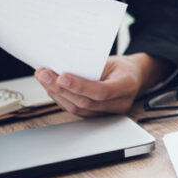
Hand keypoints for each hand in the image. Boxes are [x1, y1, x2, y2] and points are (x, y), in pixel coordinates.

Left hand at [34, 53, 170, 115]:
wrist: (134, 78)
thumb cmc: (122, 67)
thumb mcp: (112, 61)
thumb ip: (92, 67)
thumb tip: (64, 67)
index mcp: (127, 86)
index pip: (102, 91)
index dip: (80, 86)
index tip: (61, 77)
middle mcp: (119, 103)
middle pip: (86, 102)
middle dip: (61, 89)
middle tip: (43, 75)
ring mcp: (108, 113)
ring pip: (78, 109)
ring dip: (57, 94)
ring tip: (44, 79)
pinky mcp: (97, 116)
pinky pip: (76, 110)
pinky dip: (61, 98)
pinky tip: (51, 87)